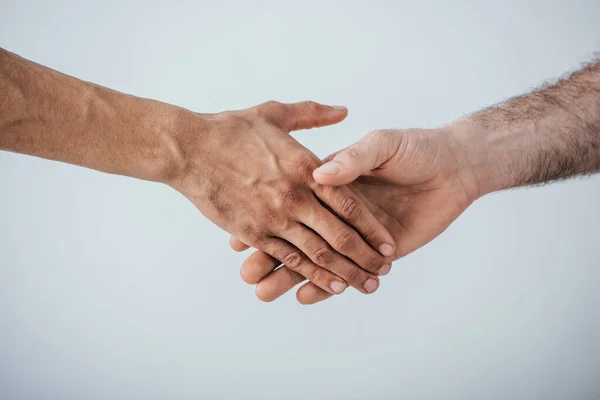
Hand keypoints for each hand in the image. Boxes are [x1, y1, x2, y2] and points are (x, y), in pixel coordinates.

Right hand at [169, 101, 395, 295]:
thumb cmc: (231, 128)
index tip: (387, 241)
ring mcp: (275, 218)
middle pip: (341, 234)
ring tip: (367, 286)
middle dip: (366, 256)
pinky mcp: (254, 234)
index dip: (371, 226)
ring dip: (346, 273)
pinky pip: (291, 259)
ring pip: (320, 254)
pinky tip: (332, 287)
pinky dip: (314, 276)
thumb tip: (343, 110)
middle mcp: (295, 196)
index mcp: (306, 167)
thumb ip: (313, 113)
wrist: (188, 148)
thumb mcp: (275, 112)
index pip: (349, 202)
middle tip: (383, 271)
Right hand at [231, 126, 478, 302]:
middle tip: (247, 276)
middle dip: (270, 258)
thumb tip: (321, 175)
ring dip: (291, 279)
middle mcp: (336, 211)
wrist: (454, 165)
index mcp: (331, 183)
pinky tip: (305, 298)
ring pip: (316, 259)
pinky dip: (327, 285)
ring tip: (263, 294)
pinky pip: (347, 270)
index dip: (268, 220)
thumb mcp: (380, 144)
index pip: (294, 206)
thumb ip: (353, 159)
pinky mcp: (376, 252)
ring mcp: (354, 234)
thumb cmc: (416, 147)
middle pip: (298, 238)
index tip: (242, 237)